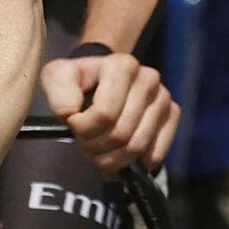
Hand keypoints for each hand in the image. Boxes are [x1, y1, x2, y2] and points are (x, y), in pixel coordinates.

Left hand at [41, 51, 180, 174]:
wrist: (99, 81)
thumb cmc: (78, 81)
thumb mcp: (57, 76)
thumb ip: (58, 90)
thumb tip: (72, 113)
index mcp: (122, 65)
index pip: (105, 114)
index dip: (83, 129)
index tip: (73, 125)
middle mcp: (148, 78)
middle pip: (121, 134)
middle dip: (95, 148)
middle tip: (84, 144)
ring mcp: (163, 97)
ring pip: (137, 147)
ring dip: (112, 159)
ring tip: (98, 152)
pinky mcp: (172, 115)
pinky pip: (155, 153)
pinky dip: (134, 163)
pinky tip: (120, 156)